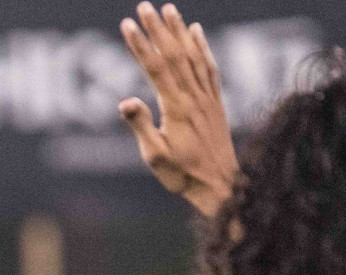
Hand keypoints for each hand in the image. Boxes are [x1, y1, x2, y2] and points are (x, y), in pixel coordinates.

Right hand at [118, 3, 238, 216]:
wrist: (221, 186)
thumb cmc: (184, 175)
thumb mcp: (156, 157)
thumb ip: (142, 127)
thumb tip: (124, 102)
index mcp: (176, 108)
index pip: (156, 68)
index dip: (141, 44)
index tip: (127, 23)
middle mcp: (193, 96)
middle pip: (174, 54)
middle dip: (158, 28)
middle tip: (144, 5)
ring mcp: (207, 97)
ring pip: (193, 55)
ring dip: (179, 30)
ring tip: (169, 8)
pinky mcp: (216, 102)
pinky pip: (209, 67)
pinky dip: (203, 46)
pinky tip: (196, 31)